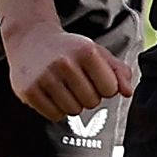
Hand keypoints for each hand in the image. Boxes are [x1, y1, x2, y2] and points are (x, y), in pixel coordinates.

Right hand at [3, 14, 135, 121]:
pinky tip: (51, 93)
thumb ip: (119, 71)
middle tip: (76, 82)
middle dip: (88, 96)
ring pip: (73, 111)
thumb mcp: (97, 53)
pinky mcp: (29, 90)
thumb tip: (128, 92)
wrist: (31, 40)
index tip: (94, 78)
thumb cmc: (70, 50)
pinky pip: (55, 116)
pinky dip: (56, 110)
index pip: (110, 89)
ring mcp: (44, 77)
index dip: (105, 87)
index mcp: (86, 51)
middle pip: (92, 102)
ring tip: (63, 87)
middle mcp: (64, 62)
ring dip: (72, 104)